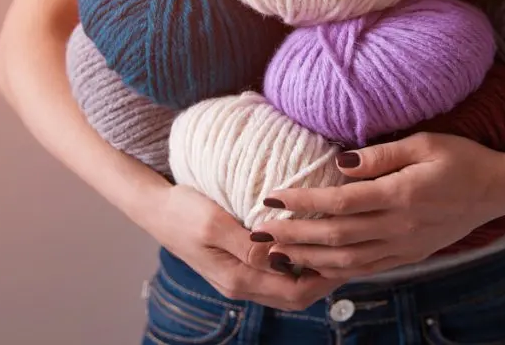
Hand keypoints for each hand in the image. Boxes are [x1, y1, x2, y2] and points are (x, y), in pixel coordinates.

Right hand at [148, 184, 344, 310]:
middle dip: (326, 279)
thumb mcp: (215, 224)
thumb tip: (280, 258)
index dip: (326, 278)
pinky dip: (296, 266)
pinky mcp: (238, 266)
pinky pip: (276, 276)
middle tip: (349, 252)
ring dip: (312, 273)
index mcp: (237, 278)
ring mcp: (238, 278)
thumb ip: (248, 246)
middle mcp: (240, 285)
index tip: (347, 254)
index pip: (295, 292)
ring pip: (287, 289)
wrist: (155, 208)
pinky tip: (308, 246)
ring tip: (335, 249)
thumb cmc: (184, 211)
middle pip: (296, 296)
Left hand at [252, 133, 504, 279]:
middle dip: (293, 236)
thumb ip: (381, 155)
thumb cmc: (462, 158)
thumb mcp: (425, 142)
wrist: (498, 190)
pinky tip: (312, 264)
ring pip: (347, 261)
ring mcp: (405, 245)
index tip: (272, 195)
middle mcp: (401, 226)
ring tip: (276, 252)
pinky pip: (366, 269)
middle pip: (336, 237)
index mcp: (402, 195)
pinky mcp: (409, 255)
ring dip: (307, 258)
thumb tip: (340, 162)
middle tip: (259, 232)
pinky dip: (335, 270)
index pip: (341, 202)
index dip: (303, 202)